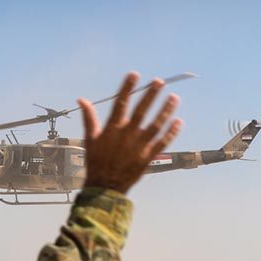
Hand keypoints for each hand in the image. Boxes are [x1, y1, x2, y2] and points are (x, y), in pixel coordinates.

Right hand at [79, 72, 181, 193]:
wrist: (105, 186)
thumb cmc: (96, 161)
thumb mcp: (90, 138)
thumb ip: (89, 118)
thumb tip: (82, 99)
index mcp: (112, 129)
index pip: (121, 103)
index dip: (127, 88)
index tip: (134, 74)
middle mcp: (127, 135)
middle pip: (141, 111)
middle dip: (150, 95)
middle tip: (159, 82)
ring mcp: (139, 146)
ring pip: (155, 125)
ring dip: (165, 111)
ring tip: (174, 98)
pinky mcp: (148, 157)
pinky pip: (161, 142)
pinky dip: (171, 132)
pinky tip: (178, 121)